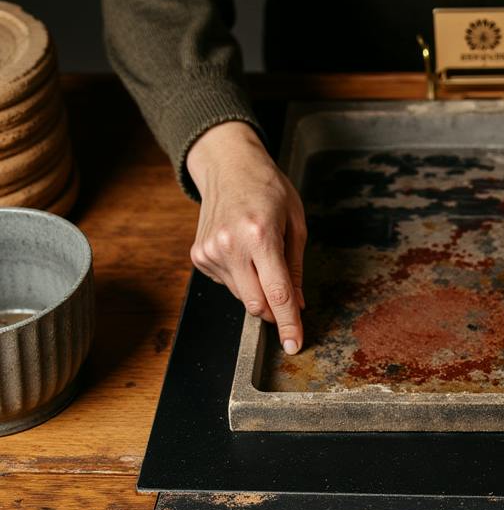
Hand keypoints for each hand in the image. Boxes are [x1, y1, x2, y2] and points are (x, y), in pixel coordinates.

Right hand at [186, 121, 306, 353]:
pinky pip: (228, 285)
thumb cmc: (268, 189)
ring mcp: (210, 252)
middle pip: (256, 304)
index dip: (288, 324)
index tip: (293, 345)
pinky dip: (240, 278)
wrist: (227, 164)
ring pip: (242, 297)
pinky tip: (242, 252)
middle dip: (274, 310)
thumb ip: (296, 268)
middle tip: (285, 296)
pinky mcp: (199, 256)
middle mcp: (230, 245)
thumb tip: (298, 305)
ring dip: (257, 289)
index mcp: (260, 236)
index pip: (277, 295)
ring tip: (259, 254)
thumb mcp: (296, 223)